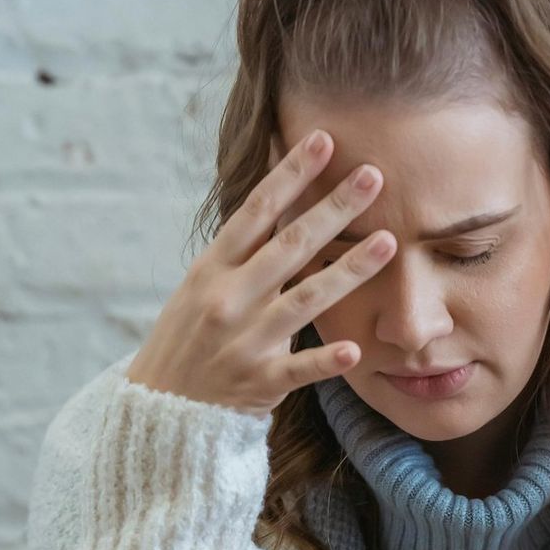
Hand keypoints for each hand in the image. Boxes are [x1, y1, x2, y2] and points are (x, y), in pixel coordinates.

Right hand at [125, 129, 395, 418]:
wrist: (161, 409)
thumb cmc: (190, 335)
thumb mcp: (202, 285)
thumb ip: (242, 249)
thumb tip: (280, 196)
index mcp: (212, 269)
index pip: (256, 212)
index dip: (290, 175)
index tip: (323, 140)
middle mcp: (228, 299)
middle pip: (290, 246)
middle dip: (333, 208)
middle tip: (373, 175)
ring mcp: (244, 342)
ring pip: (305, 300)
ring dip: (349, 270)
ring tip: (388, 242)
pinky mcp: (260, 383)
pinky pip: (298, 370)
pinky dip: (325, 361)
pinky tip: (354, 349)